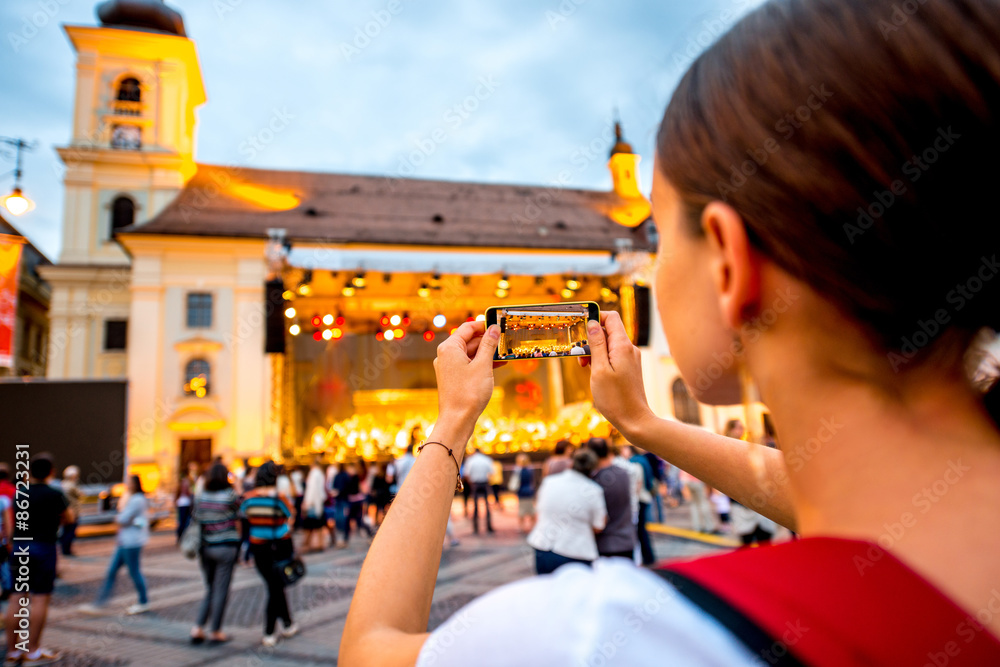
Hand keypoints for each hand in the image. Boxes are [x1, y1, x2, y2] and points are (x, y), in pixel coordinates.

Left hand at [434, 321, 500, 422]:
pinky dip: (482, 363)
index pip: (468, 328)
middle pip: (469, 340)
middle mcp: (446, 355)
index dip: (484, 324)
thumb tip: (494, 329)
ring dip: (487, 353)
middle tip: (505, 340)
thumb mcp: (483, 365)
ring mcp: (449, 368)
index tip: (499, 324)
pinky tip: (497, 365)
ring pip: (470, 353)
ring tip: (505, 353)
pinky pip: (469, 365)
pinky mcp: (454, 378)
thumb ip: (489, 345)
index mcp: (449, 348)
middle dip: (487, 340)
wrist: (457, 420)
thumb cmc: (468, 393)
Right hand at [586, 311, 655, 439]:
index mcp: (623, 346)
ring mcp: (630, 358)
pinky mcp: (629, 368)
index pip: (611, 317)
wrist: (635, 420)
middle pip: (608, 331)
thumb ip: (596, 344)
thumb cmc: (615, 398)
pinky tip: (594, 373)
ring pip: (609, 344)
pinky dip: (601, 360)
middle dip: (591, 338)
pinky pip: (612, 355)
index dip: (595, 317)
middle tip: (580, 357)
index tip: (580, 327)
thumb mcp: (599, 369)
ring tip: (585, 368)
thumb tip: (593, 323)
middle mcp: (629, 349)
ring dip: (594, 351)